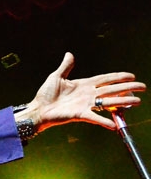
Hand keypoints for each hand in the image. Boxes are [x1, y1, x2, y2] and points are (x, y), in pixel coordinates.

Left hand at [18, 52, 145, 132]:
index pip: (105, 79)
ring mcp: (85, 104)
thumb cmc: (46, 95)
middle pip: (112, 89)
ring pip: (108, 102)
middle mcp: (88, 94)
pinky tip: (114, 124)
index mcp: (84, 84)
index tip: (131, 76)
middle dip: (127, 88)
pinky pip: (95, 118)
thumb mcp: (56, 77)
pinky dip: (104, 121)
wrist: (38, 109)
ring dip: (123, 102)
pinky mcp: (80, 114)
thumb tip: (69, 54)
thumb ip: (66, 66)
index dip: (118, 77)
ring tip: (137, 101)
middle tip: (142, 87)